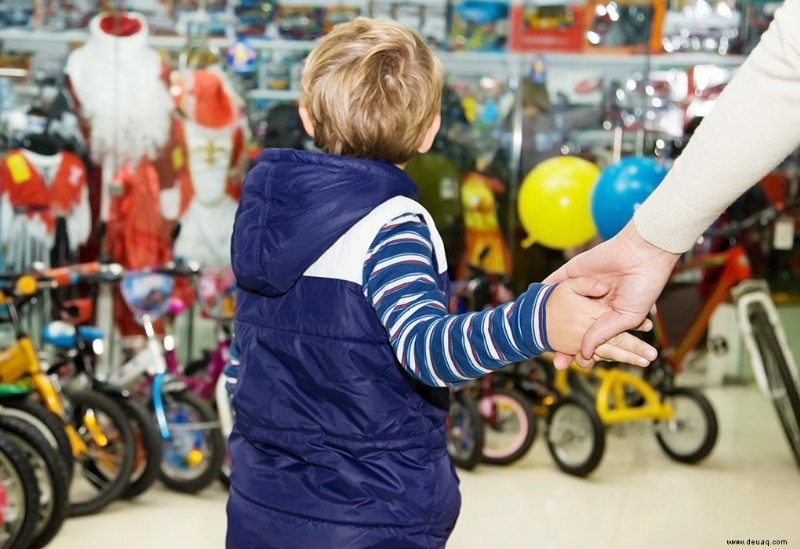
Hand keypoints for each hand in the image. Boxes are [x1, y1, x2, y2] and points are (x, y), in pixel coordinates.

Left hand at [544, 221, 679, 368]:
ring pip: (562, 307)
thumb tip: (583, 353)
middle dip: (566, 345)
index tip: (579, 363)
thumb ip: (602, 335)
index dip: (586, 350)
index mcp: (610, 313)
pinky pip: (553, 281)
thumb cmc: (642, 288)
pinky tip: (532, 305)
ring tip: (539, 337)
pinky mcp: (572, 271)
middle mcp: (594, 301)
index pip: (592, 336)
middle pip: (575, 326)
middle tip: (557, 362)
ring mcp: (582, 286)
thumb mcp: (625, 319)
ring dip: (550, 321)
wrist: (643, 256)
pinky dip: (542, 292)